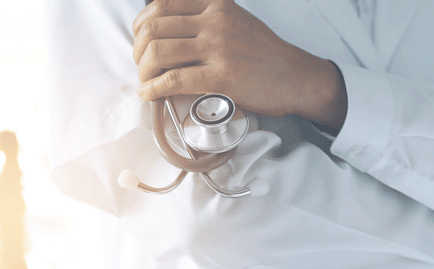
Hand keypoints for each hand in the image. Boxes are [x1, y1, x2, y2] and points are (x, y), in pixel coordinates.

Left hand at [132, 0, 347, 126]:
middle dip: (137, 50)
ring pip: (158, 53)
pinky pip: (173, 80)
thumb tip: (164, 29)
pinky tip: (149, 94)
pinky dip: (153, 89)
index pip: (161, 4)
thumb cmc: (262, 53)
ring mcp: (219, 48)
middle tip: (141, 65)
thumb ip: (202, 17)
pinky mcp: (221, 77)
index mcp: (215, 5)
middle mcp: (216, 21)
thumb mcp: (233, 20)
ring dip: (142, 70)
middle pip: (153, 29)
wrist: (296, 77)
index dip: (141, 25)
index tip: (140, 41)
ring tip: (146, 81)